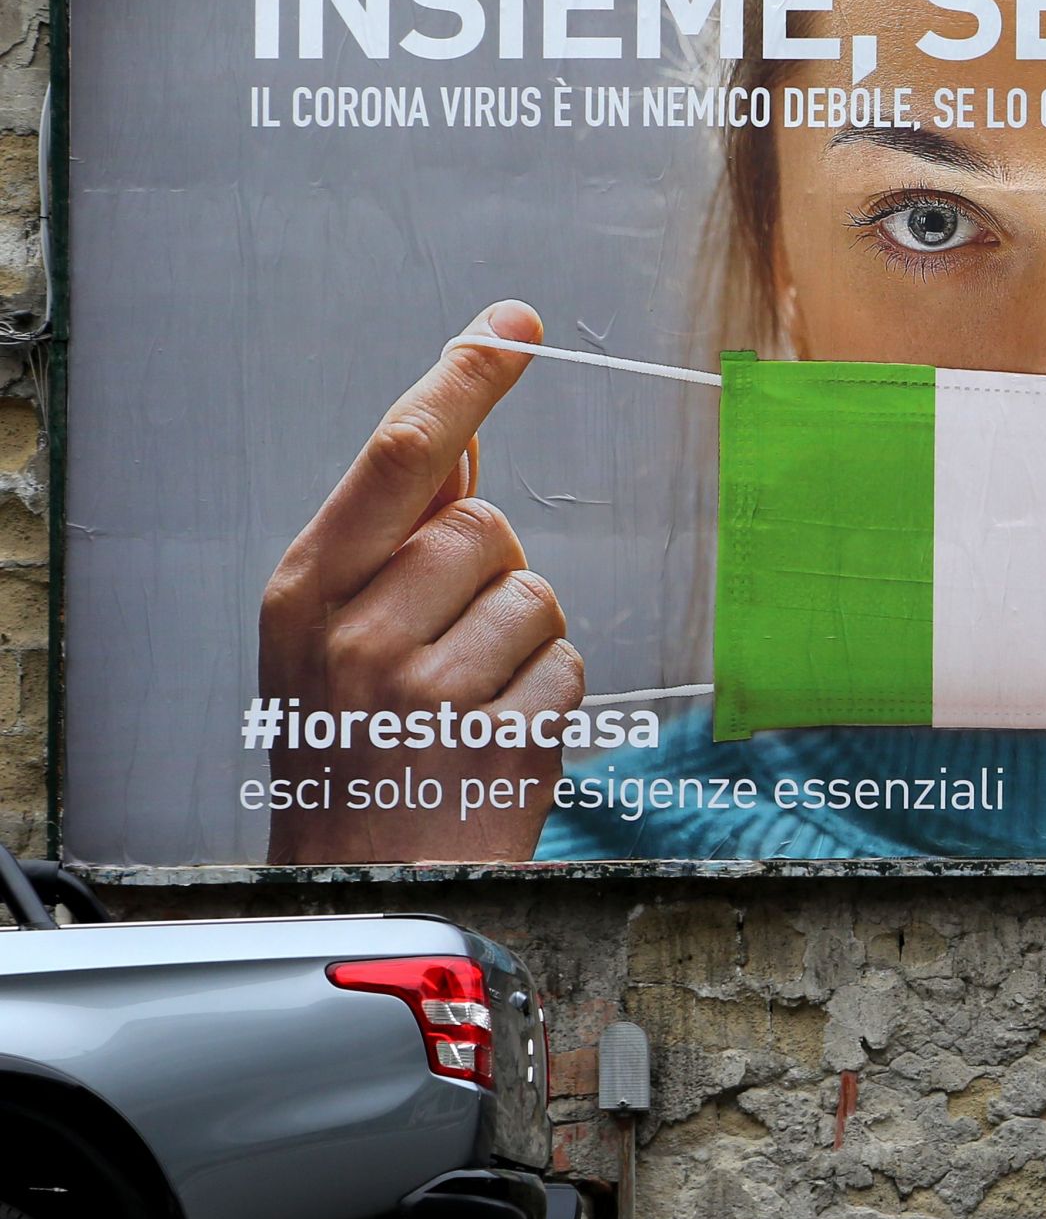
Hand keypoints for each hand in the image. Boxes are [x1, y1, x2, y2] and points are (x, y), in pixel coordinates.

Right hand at [258, 302, 580, 862]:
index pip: (400, 453)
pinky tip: (493, 743)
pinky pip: (568, 667)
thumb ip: (391, 538)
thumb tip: (455, 433)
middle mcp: (356, 635)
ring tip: (463, 703)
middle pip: (486, 526)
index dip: (463, 379)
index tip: (510, 325)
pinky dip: (546, 700)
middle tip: (441, 649)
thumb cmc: (347, 756)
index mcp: (305, 593)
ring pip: (536, 595)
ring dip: (521, 642)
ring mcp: (428, 693)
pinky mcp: (500, 743)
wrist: (359, 893)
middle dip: (487, 575)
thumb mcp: (330, 638)